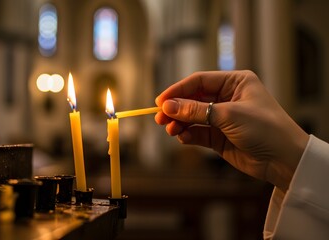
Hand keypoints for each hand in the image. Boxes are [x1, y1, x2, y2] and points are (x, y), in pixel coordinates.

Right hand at [155, 70, 308, 190]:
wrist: (284, 159)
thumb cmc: (265, 128)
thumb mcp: (228, 115)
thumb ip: (195, 110)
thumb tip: (167, 106)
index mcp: (235, 82)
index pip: (199, 81)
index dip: (178, 90)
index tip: (160, 102)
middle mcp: (227, 98)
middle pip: (192, 99)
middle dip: (176, 109)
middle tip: (160, 118)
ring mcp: (222, 118)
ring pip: (192, 117)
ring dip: (179, 123)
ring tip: (170, 130)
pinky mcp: (219, 137)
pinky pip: (198, 132)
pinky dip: (188, 135)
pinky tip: (183, 138)